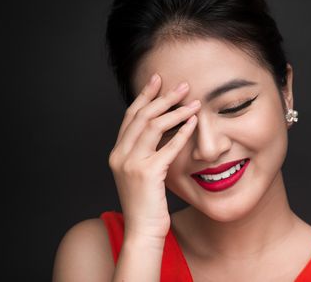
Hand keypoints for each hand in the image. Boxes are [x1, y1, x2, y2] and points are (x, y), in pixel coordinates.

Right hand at [108, 74, 199, 240]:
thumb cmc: (146, 203)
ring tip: (193, 101)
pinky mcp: (147, 173)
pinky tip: (193, 122)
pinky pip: (167, 146)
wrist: (142, 230)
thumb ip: (144, 152)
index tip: (157, 80)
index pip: (130, 116)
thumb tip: (161, 129)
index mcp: (117, 152)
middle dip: (162, 97)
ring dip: (175, 111)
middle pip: (141, 115)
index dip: (144, 95)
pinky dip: (181, 132)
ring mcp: (131, 163)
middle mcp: (120, 154)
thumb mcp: (139, 173)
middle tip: (182, 85)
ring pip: (152, 126)